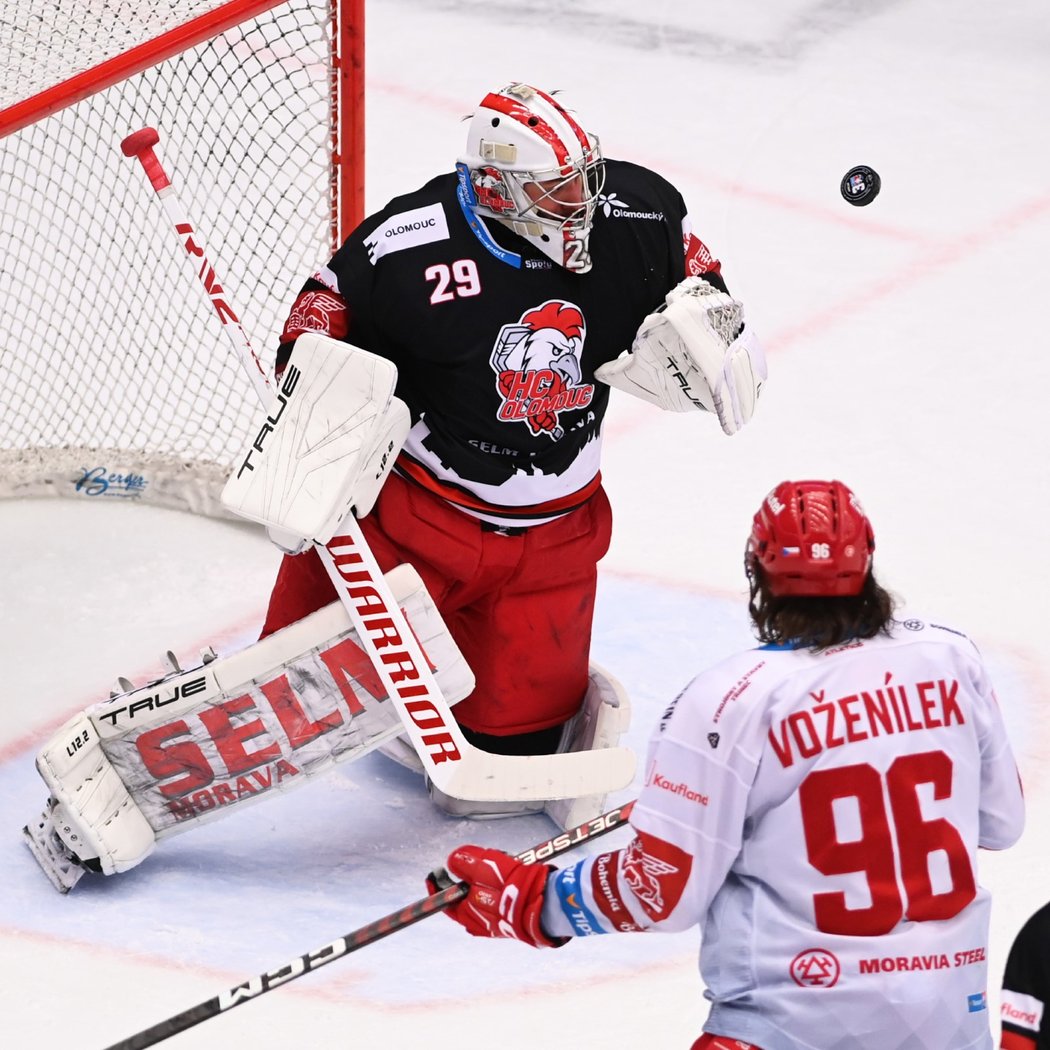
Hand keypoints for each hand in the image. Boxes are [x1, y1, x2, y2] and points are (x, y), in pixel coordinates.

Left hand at [430, 845, 565, 947]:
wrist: (547, 903)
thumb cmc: (515, 885)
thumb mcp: (487, 865)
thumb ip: (467, 861)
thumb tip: (452, 861)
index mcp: (468, 913)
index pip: (446, 900)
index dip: (438, 885)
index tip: (434, 874)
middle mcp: (480, 923)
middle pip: (463, 900)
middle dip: (466, 880)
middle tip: (471, 863)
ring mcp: (497, 925)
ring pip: (482, 901)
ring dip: (484, 883)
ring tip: (499, 866)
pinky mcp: (513, 923)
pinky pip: (498, 905)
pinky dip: (498, 892)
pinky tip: (510, 878)